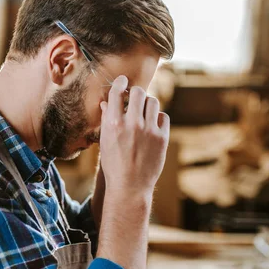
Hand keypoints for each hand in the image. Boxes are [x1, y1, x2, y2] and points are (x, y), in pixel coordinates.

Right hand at [99, 75, 169, 197]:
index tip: (123, 82)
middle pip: (138, 92)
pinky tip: (153, 125)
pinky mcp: (162, 138)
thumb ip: (107, 120)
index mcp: (113, 124)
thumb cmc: (113, 165)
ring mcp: (149, 130)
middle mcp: (132, 124)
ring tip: (144, 112)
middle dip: (136, 92)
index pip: (117, 92)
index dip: (120, 83)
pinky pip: (163, 116)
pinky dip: (158, 118)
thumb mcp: (105, 141)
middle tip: (135, 97)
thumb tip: (106, 103)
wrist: (129, 186)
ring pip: (152, 102)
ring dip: (147, 104)